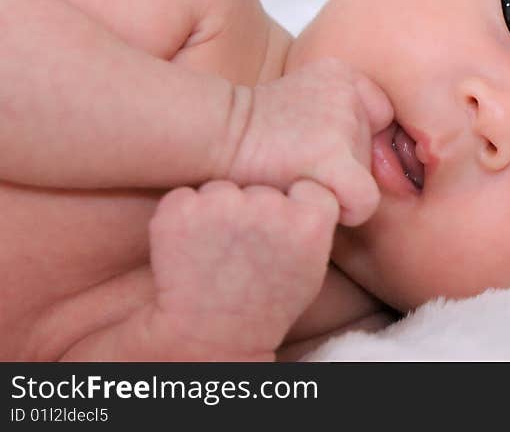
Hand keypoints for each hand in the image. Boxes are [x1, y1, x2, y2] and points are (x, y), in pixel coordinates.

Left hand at [148, 179, 338, 359]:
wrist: (210, 336)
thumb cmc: (267, 304)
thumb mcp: (312, 267)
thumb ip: (313, 225)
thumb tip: (308, 190)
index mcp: (309, 220)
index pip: (308, 188)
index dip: (295, 208)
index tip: (283, 234)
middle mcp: (269, 204)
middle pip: (262, 188)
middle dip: (253, 210)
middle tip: (246, 251)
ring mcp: (221, 204)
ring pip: (222, 191)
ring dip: (218, 212)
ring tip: (218, 254)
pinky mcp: (180, 210)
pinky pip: (185, 198)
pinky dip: (185, 218)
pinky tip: (191, 250)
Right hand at [225, 58, 392, 224]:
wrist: (213, 137)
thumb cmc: (253, 133)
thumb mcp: (301, 103)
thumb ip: (339, 115)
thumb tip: (379, 155)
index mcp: (344, 75)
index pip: (381, 116)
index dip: (356, 139)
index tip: (319, 143)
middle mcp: (350, 95)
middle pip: (375, 152)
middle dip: (345, 166)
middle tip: (300, 162)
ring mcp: (345, 125)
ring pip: (369, 179)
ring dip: (337, 187)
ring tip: (297, 176)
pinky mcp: (334, 159)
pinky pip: (364, 201)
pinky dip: (345, 210)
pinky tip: (311, 197)